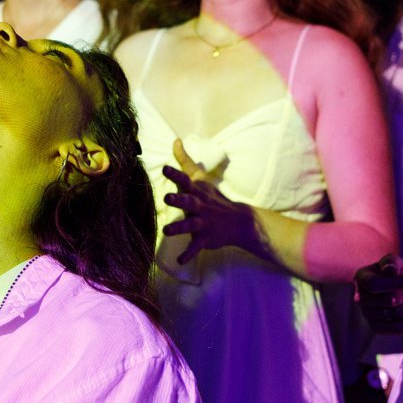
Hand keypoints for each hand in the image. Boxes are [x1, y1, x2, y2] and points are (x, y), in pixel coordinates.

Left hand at [162, 138, 256, 263]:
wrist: (238, 220)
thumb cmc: (212, 196)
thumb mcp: (199, 177)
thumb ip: (185, 161)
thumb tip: (175, 140)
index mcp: (196, 191)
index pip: (184, 180)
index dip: (174, 174)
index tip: (164, 168)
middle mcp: (200, 206)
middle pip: (188, 201)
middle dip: (179, 199)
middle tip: (167, 197)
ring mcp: (204, 223)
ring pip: (191, 225)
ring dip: (179, 228)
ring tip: (167, 231)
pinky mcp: (206, 238)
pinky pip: (196, 248)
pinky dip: (189, 255)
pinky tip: (180, 262)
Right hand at [353, 254, 402, 334]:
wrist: (400, 289)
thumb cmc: (396, 273)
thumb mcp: (395, 262)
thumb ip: (391, 263)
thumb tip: (389, 271)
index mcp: (361, 278)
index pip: (374, 285)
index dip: (395, 283)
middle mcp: (360, 298)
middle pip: (389, 300)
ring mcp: (367, 315)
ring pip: (397, 313)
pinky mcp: (377, 327)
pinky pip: (399, 328)